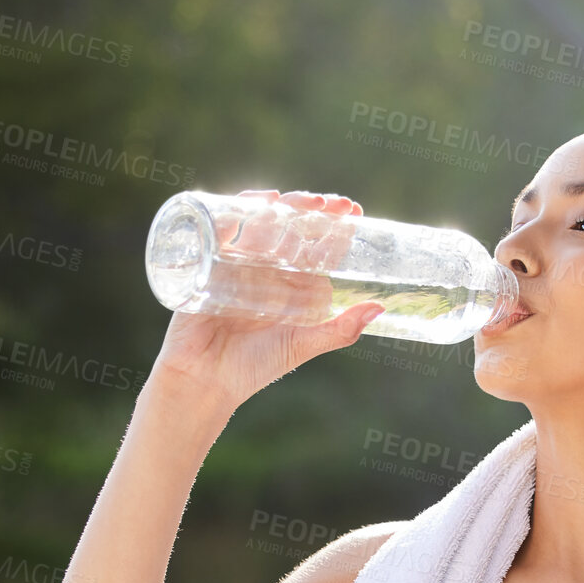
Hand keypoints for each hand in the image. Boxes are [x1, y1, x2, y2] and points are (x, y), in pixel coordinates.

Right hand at [150, 189, 385, 409]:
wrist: (204, 381)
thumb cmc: (252, 367)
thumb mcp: (302, 345)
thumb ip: (339, 330)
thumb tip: (379, 308)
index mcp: (288, 286)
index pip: (314, 247)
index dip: (333, 227)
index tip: (354, 211)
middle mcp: (264, 271)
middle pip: (290, 228)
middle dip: (312, 210)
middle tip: (333, 203)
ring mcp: (236, 265)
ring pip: (261, 223)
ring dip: (283, 206)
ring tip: (305, 201)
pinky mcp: (208, 264)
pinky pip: (223, 229)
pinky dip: (239, 210)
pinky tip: (260, 202)